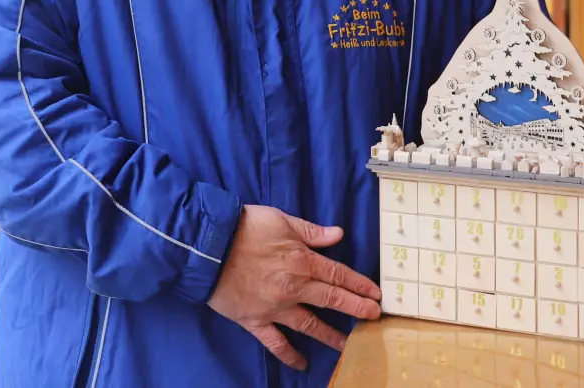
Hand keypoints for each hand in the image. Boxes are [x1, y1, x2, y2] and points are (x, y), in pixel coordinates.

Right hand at [208, 205, 381, 369]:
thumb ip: (311, 231)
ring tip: (347, 345)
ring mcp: (275, 307)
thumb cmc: (243, 228)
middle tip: (374, 318)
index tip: (376, 294)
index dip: (359, 284)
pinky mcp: (255, 320)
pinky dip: (289, 354)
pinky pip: (276, 342)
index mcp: (302, 260)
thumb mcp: (281, 220)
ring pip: (310, 324)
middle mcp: (294, 287)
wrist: (207, 246)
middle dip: (356, 309)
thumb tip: (338, 234)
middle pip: (332, 299)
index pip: (338, 274)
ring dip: (330, 336)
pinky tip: (301, 364)